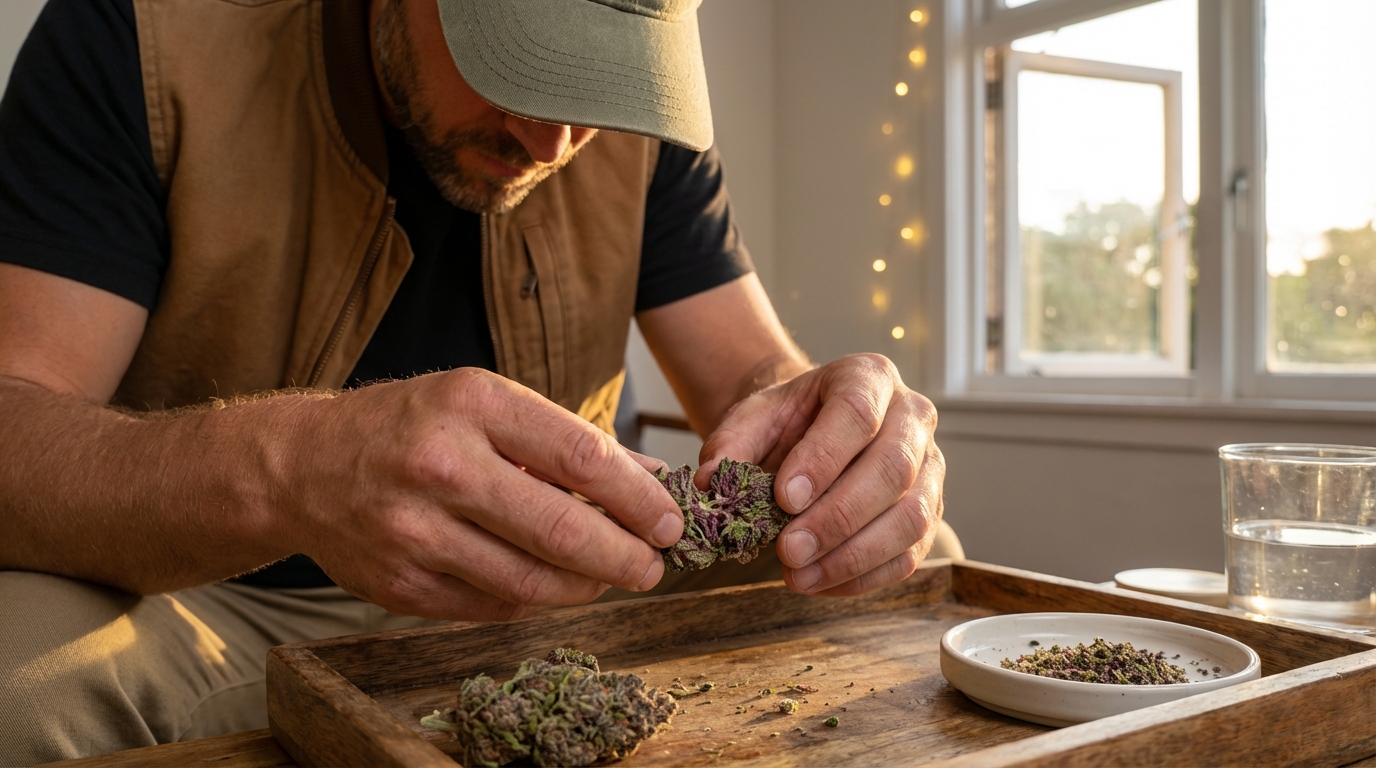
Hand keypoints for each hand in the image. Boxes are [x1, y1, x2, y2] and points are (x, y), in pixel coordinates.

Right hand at [275, 368, 682, 620]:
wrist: (302, 466)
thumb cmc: (411, 425)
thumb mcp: (485, 404)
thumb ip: (565, 441)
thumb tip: (651, 480)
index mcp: (471, 403)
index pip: (581, 456)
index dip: (638, 498)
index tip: (669, 521)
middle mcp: (440, 464)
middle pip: (560, 528)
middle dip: (623, 557)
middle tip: (653, 566)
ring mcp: (414, 530)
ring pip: (529, 581)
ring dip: (585, 587)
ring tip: (610, 578)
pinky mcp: (400, 585)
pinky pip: (491, 606)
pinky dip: (532, 600)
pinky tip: (549, 584)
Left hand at [696, 354, 943, 595]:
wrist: (811, 431)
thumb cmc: (787, 422)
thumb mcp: (752, 418)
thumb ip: (730, 445)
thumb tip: (711, 484)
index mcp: (870, 377)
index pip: (857, 413)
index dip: (823, 459)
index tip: (784, 498)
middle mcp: (912, 418)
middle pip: (893, 469)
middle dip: (838, 517)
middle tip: (788, 550)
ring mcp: (929, 467)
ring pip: (911, 517)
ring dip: (853, 556)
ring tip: (799, 575)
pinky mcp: (930, 512)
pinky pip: (910, 554)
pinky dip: (864, 576)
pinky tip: (820, 583)